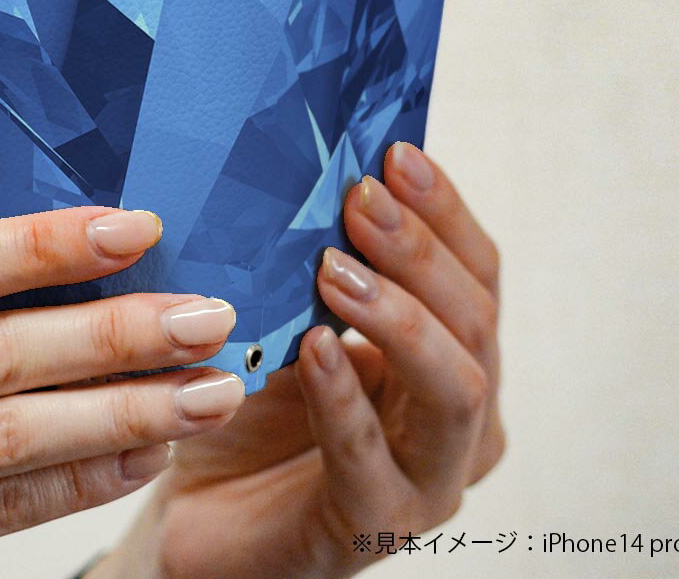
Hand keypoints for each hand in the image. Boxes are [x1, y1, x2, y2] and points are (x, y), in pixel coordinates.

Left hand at [89, 143, 504, 578]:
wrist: (202, 509)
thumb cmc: (253, 403)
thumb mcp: (288, 316)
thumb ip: (315, 261)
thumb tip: (310, 169)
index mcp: (452, 353)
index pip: (476, 270)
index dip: (444, 210)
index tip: (396, 152)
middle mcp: (460, 415)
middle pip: (475, 319)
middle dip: (419, 250)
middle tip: (360, 196)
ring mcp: (429, 477)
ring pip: (456, 388)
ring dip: (399, 316)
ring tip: (334, 267)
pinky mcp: (374, 525)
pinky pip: (370, 459)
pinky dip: (343, 399)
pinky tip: (315, 350)